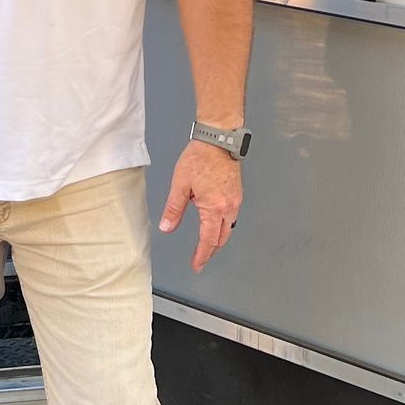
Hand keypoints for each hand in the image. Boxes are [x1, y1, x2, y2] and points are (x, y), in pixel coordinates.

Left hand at [159, 140, 242, 273]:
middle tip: (201, 258)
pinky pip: (233, 216)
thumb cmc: (201, 157)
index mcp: (214, 208)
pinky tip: (215, 223)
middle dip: (211, 250)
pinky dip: (224, 226)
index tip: (197, 265)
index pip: (208, 240)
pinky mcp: (237, 193)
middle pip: (222, 238)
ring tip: (208, 244)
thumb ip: (174, 208)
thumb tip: (167, 227)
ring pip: (229, 228)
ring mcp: (235, 200)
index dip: (202, 256)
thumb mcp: (180, 184)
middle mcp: (229, 207)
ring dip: (218, 239)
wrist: (219, 138)